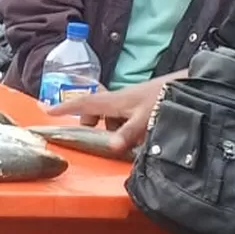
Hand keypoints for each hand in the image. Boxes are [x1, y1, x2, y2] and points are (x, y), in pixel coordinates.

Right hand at [47, 76, 168, 152]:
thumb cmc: (163, 100)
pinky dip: (124, 126)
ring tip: (125, 142)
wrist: (186, 86)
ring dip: (110, 127)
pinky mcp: (138, 104)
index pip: (83, 104)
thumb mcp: (144, 119)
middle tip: (93, 137)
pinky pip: (123, 117)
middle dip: (90, 122)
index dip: (65, 107)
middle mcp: (117, 100)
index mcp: (113, 101)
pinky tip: (138, 136)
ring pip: (110, 115)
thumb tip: (110, 147)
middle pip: (94, 111)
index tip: (47, 111)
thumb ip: (127, 134)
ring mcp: (128, 101)